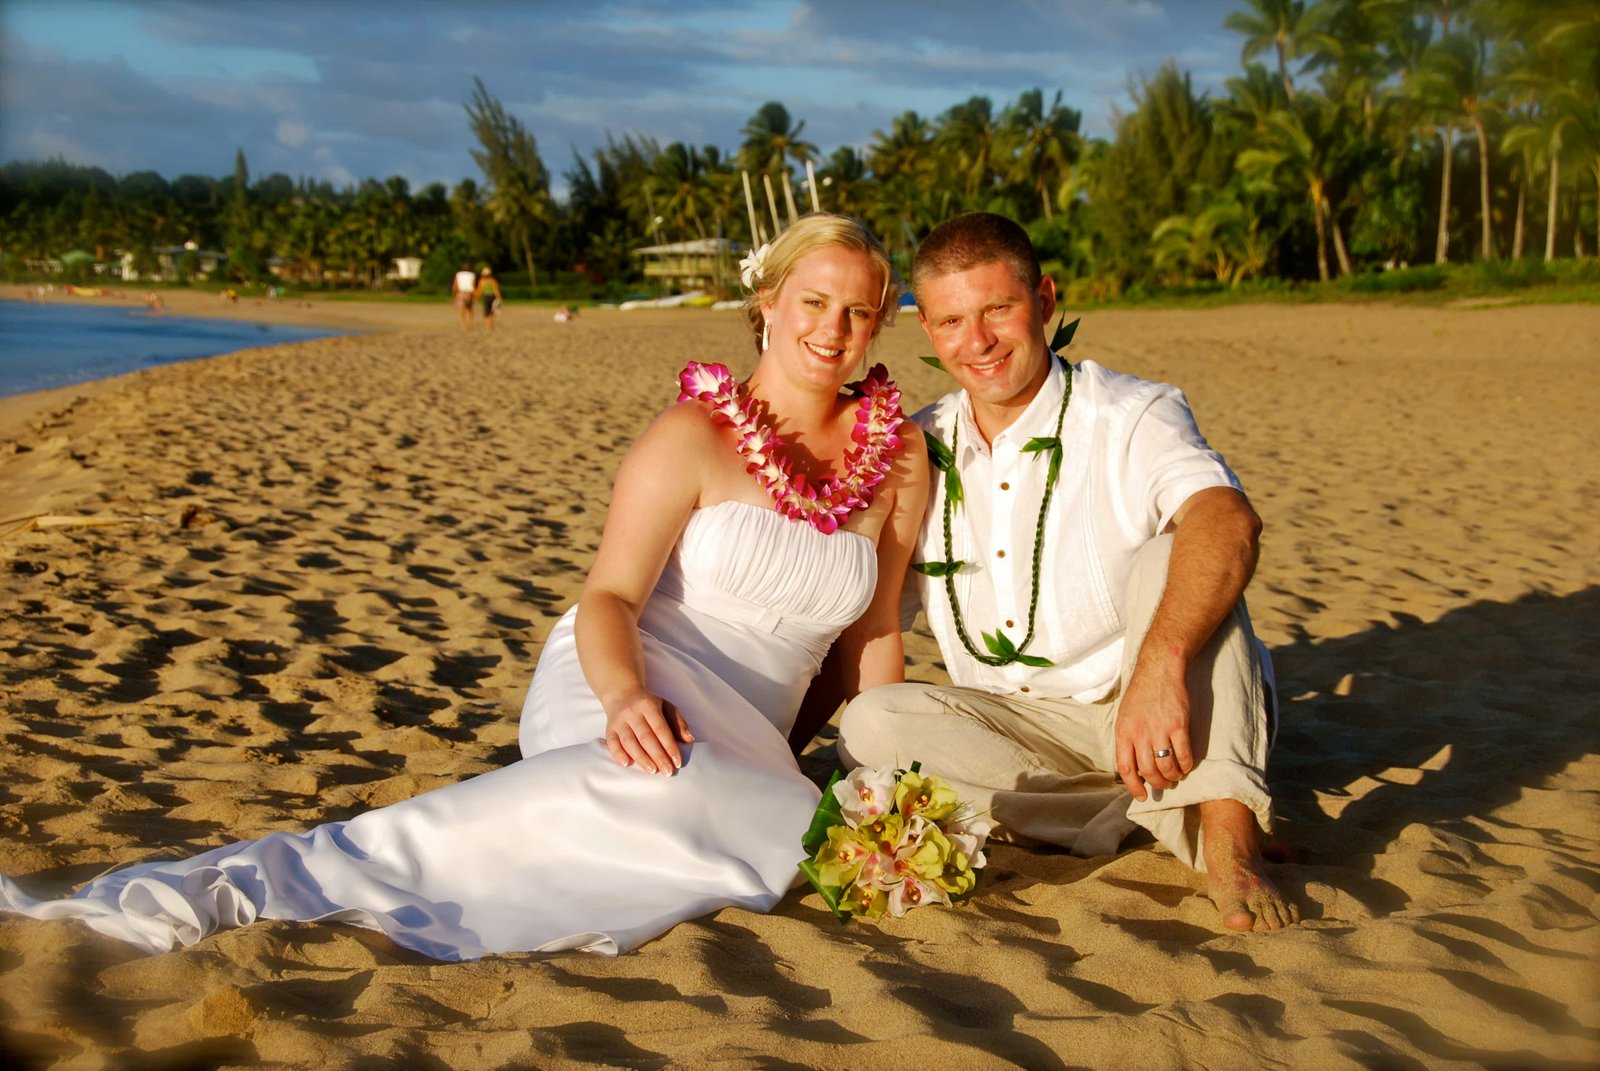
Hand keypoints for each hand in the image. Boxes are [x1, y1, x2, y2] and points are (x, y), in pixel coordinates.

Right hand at [603, 688, 694, 774]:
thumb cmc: (649, 704)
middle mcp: (632, 713)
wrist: (622, 694)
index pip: (661, 729)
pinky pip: (612, 743)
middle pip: (646, 737)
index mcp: (649, 706)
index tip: (677, 762)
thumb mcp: (667, 707)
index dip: (669, 746)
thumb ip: (678, 723)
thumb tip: (689, 739)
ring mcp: (619, 721)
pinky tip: (627, 764)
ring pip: (629, 742)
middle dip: (658, 756)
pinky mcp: (609, 729)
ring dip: (641, 758)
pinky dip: (618, 754)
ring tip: (653, 771)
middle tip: (668, 772)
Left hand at [1114, 655, 1194, 800]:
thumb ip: (1128, 740)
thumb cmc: (1141, 694)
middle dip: (1157, 783)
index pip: (1125, 768)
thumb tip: (1133, 767)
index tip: (1142, 796)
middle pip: (1148, 771)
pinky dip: (1186, 765)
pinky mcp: (1179, 726)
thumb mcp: (1124, 716)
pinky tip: (1186, 766)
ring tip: (1175, 776)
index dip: (1133, 786)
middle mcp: (1140, 733)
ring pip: (1166, 766)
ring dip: (1172, 777)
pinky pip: (1184, 755)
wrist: (1159, 670)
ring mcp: (1160, 730)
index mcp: (1123, 732)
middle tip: (1164, 785)